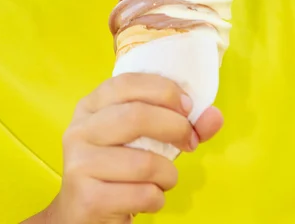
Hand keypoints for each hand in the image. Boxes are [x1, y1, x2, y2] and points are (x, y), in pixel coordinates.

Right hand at [32, 74, 222, 223]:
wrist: (83, 212)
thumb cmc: (120, 166)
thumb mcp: (145, 138)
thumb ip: (180, 123)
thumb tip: (215, 116)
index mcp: (91, 105)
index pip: (127, 83)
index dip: (163, 90)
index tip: (188, 107)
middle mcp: (79, 130)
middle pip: (136, 116)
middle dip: (175, 128)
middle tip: (190, 142)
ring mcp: (79, 164)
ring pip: (143, 161)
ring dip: (168, 173)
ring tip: (165, 178)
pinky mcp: (87, 199)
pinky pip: (141, 194)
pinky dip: (157, 198)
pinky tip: (148, 197)